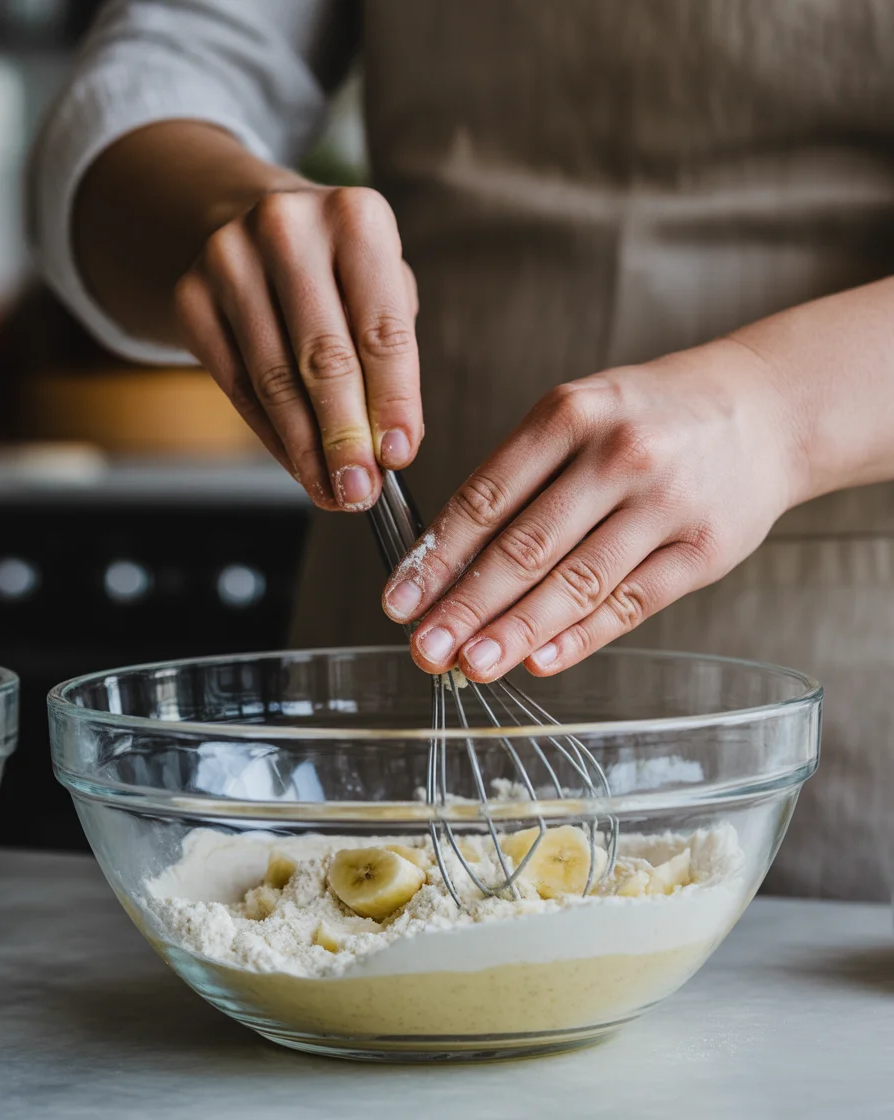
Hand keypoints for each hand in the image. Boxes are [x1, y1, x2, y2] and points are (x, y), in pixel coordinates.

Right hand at [174, 185, 419, 509]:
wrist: (245, 219)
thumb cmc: (335, 266)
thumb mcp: (381, 284)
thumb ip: (392, 355)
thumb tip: (390, 444)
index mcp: (355, 217)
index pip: (381, 328)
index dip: (393, 401)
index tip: (399, 456)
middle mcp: (288, 228)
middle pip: (323, 357)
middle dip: (346, 437)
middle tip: (360, 491)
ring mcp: (229, 260)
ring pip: (274, 379)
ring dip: (306, 449)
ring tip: (332, 491)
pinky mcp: (190, 297)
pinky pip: (237, 385)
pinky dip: (272, 435)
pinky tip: (298, 466)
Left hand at [382, 340, 798, 677]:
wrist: (765, 409)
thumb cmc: (652, 416)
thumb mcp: (581, 413)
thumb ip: (522, 476)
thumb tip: (450, 562)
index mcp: (570, 413)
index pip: (487, 497)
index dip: (437, 557)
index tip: (400, 600)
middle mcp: (618, 455)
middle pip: (525, 547)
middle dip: (465, 606)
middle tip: (424, 648)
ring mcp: (666, 504)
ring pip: (576, 582)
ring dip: (516, 632)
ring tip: (470, 665)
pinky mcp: (704, 549)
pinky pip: (632, 603)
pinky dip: (581, 637)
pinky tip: (540, 661)